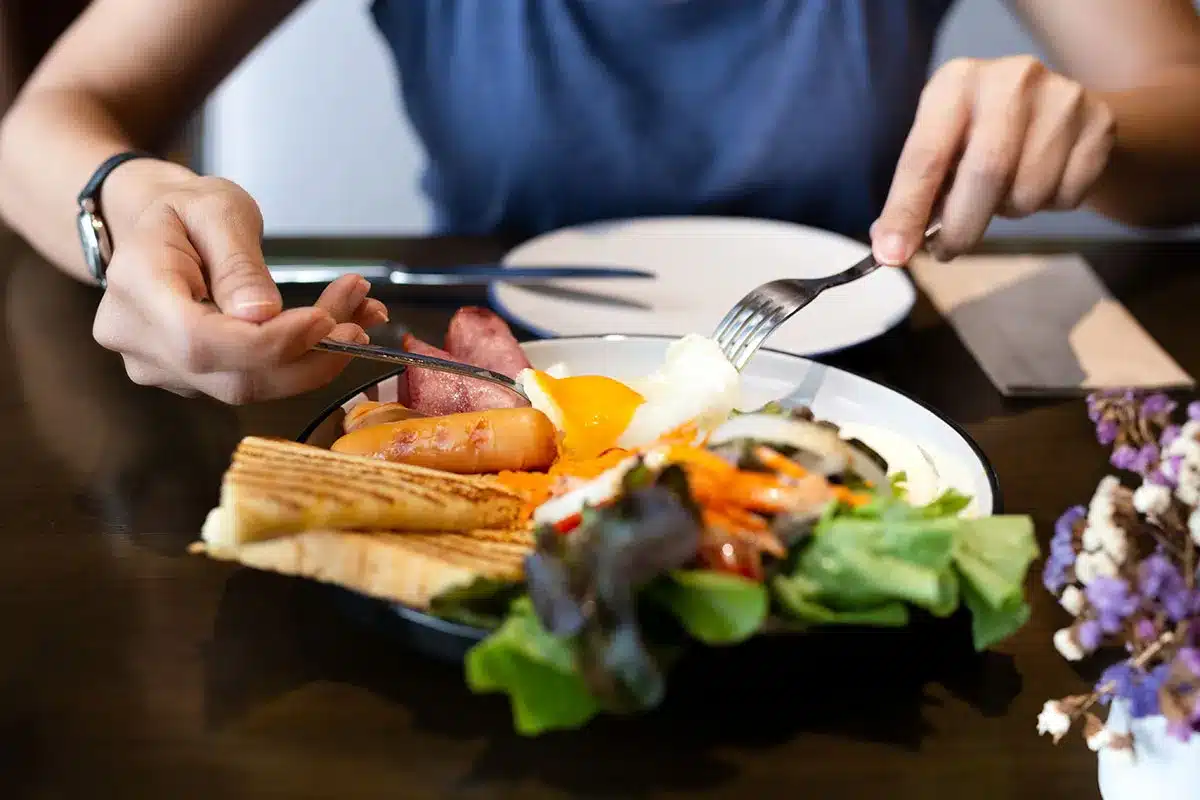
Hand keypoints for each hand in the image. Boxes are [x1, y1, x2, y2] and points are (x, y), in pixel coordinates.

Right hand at [93, 176, 387, 402]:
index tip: (324, 322)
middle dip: (310, 353)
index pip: (200, 340)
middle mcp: (139, 340)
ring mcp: (163, 367)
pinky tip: (338, 327)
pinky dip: (302, 360)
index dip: (268, 344)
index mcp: (137, 287)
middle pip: (233, 377)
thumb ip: (238, 264)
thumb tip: (262, 316)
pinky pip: (253, 380)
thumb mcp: (216, 210)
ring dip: (316, 357)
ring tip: (362, 312)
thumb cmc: (186, 209)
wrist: (157, 227)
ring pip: (251, 385)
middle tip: (363, 315)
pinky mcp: (193, 379)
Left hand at [872, 55, 1115, 263]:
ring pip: (1028, 191)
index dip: (907, 211)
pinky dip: (1048, 205)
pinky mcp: (1100, 123)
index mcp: (955, 83)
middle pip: (985, 174)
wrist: (1065, 109)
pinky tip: (1044, 180)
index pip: (925, 156)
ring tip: (1005, 192)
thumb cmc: (986, 135)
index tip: (893, 254)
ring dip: (1009, 211)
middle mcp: (1010, 80)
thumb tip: (891, 245)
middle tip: (947, 250)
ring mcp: (1062, 97)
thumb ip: (917, 191)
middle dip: (961, 227)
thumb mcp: (944, 146)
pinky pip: (1066, 195)